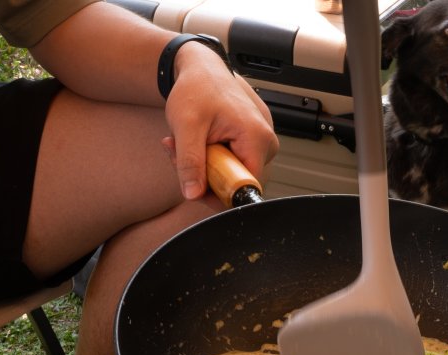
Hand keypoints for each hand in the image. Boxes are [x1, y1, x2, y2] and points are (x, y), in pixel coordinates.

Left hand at [164, 42, 277, 199]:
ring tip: (187, 143)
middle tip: (180, 155)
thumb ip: (189, 162)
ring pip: (233, 175)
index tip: (194, 181)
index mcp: (258, 139)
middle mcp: (267, 144)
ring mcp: (263, 144)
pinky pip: (235, 164)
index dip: (217, 193)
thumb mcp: (186, 125)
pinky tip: (200, 141)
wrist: (202, 68)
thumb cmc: (198, 88)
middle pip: (238, 183)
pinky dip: (212, 158)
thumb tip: (193, 194)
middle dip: (206, 177)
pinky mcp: (255, 143)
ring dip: (205, 167)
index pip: (244, 187)